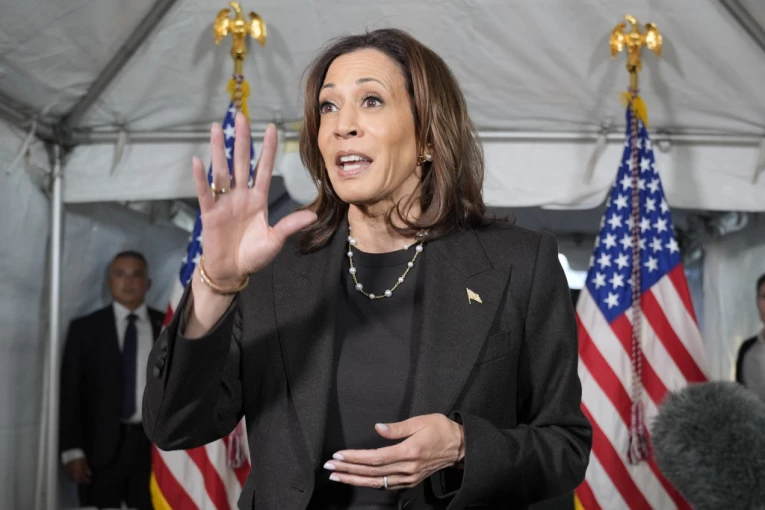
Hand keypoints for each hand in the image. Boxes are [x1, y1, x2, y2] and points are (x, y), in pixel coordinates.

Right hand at [64, 458, 91, 483]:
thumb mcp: (84, 462)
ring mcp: (69, 473)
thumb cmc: (78, 457)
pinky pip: (70, 477)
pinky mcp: (66, 472)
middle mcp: (73, 473)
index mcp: (78, 471)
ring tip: (81, 480)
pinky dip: (73, 479)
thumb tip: (90, 474)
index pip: (83, 478)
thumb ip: (87, 469)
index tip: (89, 480)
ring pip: (73, 479)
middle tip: (86, 481)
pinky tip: (75, 478)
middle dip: (82, 481)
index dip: (87, 480)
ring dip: (78, 480)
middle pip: (78, 480)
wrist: (70, 454)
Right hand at [192, 113, 316, 285]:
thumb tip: (313, 216)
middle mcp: (240, 196)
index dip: (268, 149)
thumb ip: (289, 226)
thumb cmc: (252, 256)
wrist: (231, 272)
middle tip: (241, 116)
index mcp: (258, 200)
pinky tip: (198, 161)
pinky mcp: (210, 213)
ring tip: (217, 128)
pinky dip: (201, 178)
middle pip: (241, 162)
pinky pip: (205, 192)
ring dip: (220, 150)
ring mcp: (224, 202)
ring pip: (222, 171)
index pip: (263, 169)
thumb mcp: (274, 240)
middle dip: (242, 140)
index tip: (273, 128)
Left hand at [323, 414, 464, 489]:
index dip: (355, 457)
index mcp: (409, 451)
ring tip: (337, 476)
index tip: (338, 455)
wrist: (460, 447)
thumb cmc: (440, 429)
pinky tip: (357, 480)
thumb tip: (378, 427)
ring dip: (355, 480)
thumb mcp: (420, 421)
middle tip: (329, 467)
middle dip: (348, 470)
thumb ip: (398, 427)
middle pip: (372, 472)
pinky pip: (387, 485)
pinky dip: (370, 484)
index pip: (375, 457)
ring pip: (377, 482)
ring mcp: (409, 477)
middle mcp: (408, 468)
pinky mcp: (410, 481)